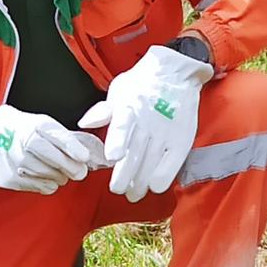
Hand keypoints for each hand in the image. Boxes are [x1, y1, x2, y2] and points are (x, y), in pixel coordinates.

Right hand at [0, 105, 108, 193]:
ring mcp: (20, 162)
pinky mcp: (13, 179)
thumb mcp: (21, 119)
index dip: (75, 150)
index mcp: (32, 125)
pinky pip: (41, 186)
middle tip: (79, 171)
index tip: (85, 158)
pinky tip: (47, 180)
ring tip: (61, 174)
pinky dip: (48, 185)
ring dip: (61, 177)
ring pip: (53, 175)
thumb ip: (45, 129)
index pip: (62, 138)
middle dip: (73, 168)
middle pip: (60, 160)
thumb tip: (74, 141)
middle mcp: (27, 142)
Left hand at [76, 42, 213, 202]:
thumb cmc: (142, 84)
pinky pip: (172, 164)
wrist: (176, 73)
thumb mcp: (119, 90)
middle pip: (136, 154)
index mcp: (130, 107)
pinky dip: (162, 178)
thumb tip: (84, 123)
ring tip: (133, 194)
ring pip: (151, 164)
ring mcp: (166, 132)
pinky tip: (154, 186)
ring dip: (141, 182)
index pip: (123, 126)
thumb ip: (103, 111)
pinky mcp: (181, 139)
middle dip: (125, 176)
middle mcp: (149, 121)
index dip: (118, 142)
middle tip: (117, 189)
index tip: (113, 157)